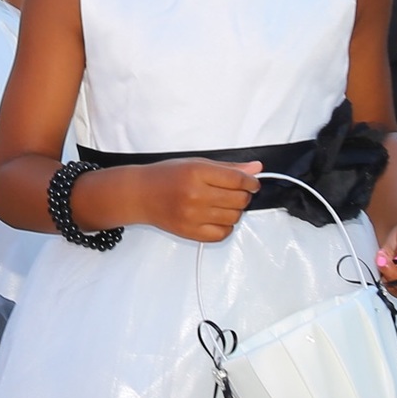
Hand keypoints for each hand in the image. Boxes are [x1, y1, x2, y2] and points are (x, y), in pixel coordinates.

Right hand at [140, 159, 262, 241]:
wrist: (141, 195)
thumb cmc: (167, 177)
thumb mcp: (196, 163)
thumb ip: (227, 168)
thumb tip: (255, 169)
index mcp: (197, 173)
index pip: (237, 180)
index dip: (251, 182)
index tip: (253, 183)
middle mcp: (195, 195)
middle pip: (238, 200)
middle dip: (243, 196)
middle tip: (236, 193)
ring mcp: (193, 216)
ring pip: (233, 217)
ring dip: (235, 211)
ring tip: (224, 205)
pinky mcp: (190, 232)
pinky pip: (222, 234)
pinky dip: (226, 227)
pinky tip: (218, 218)